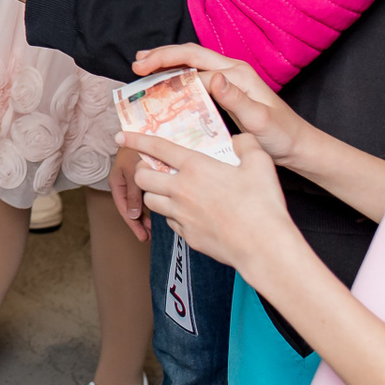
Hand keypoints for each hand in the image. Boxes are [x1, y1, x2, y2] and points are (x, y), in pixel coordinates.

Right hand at [111, 148, 150, 240]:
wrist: (139, 133)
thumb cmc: (135, 151)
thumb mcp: (133, 172)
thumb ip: (133, 192)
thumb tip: (133, 215)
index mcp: (117, 182)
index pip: (124, 208)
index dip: (132, 223)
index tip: (142, 235)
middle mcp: (124, 184)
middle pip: (130, 208)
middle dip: (139, 223)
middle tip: (149, 236)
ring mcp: (133, 181)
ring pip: (138, 202)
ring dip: (144, 215)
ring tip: (153, 228)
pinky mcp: (143, 177)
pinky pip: (145, 194)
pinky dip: (151, 203)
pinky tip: (159, 210)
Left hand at [127, 132, 299, 271]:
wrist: (263, 247)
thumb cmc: (263, 205)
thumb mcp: (260, 164)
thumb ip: (246, 145)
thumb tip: (239, 140)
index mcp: (196, 167)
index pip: (157, 148)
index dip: (136, 140)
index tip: (121, 136)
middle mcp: (181, 190)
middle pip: (142, 178)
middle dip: (142, 171)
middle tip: (154, 169)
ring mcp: (182, 215)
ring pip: (151, 201)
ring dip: (155, 194)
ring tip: (169, 191)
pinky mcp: (188, 236)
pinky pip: (170, 222)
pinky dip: (173, 216)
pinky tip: (188, 214)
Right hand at [131, 44, 307, 167]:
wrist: (299, 146)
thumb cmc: (282, 137)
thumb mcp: (259, 121)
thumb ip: (237, 99)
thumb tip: (214, 78)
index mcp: (238, 74)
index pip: (195, 64)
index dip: (167, 66)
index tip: (143, 76)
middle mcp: (233, 71)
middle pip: (191, 54)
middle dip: (162, 56)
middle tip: (136, 64)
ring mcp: (231, 79)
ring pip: (193, 62)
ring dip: (167, 62)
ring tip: (143, 66)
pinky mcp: (229, 90)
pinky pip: (197, 75)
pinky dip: (177, 75)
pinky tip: (165, 82)